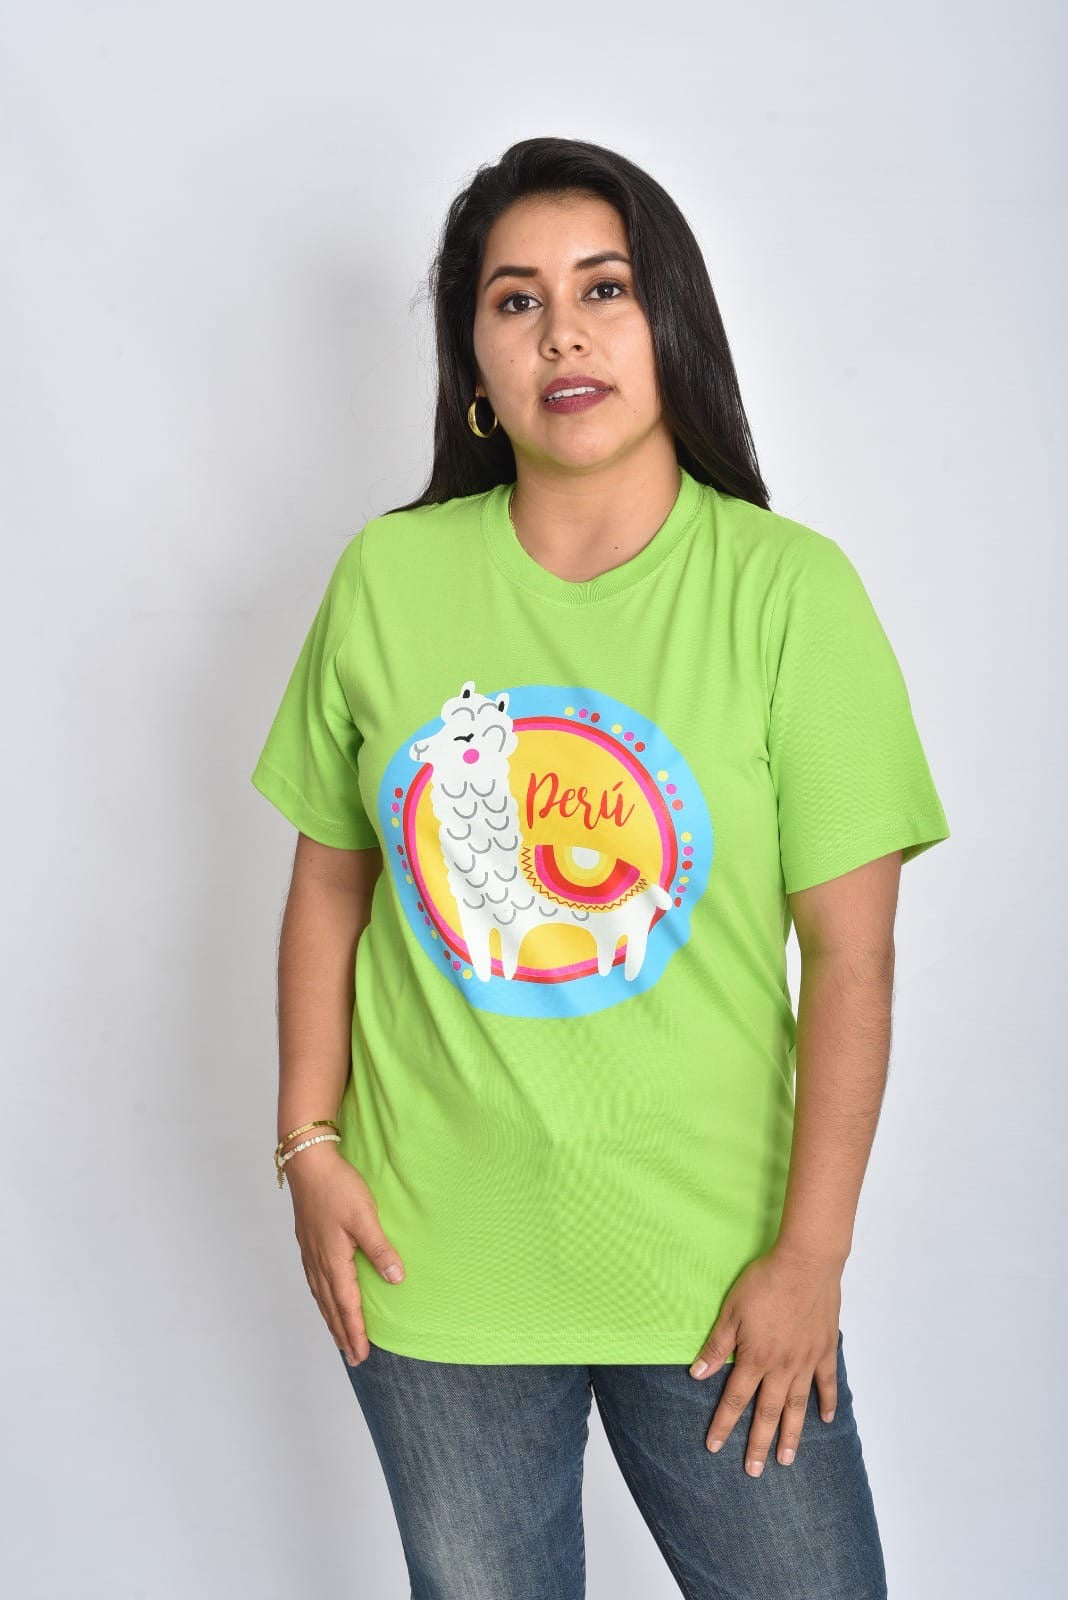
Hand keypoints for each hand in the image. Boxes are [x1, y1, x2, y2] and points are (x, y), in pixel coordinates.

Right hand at [285, 1144, 405, 1366]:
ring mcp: (310, 1252)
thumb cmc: (337, 1187)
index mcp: (334, 1260)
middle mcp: (319, 1262)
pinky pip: (314, 1281)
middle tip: (353, 1357)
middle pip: (331, 1306)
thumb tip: (396, 1279)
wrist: (309, 1164)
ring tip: (339, 1336)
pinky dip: (321, 1298)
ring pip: (321, 1296)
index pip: (347, 1305)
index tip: (362, 1354)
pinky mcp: (308, 1242)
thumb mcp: (365, 1216)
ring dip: (331, 1318)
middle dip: (343, 1332)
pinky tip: (324, 1297)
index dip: (355, 1331)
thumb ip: (380, 1248)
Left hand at [688, 1244, 842, 1474]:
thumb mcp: (731, 1311)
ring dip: (791, 1435)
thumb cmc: (764, 1282)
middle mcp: (782, 1367)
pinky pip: (827, 1383)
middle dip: (757, 1443)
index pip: (735, 1399)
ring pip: (797, 1406)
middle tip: (753, 1471)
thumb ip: (716, 1346)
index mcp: (755, 1358)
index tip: (714, 1447)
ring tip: (786, 1460)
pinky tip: (826, 1420)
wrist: (805, 1264)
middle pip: (767, 1413)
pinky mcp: (825, 1350)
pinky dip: (827, 1402)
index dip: (723, 1424)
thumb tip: (696, 1375)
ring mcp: (807, 1361)